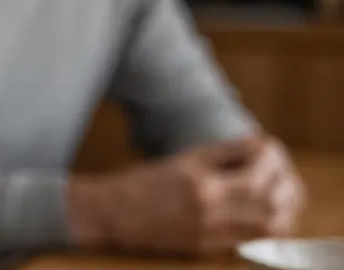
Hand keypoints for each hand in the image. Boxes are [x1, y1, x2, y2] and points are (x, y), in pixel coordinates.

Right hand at [69, 136, 305, 256]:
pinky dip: (268, 227)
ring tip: (275, 191)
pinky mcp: (211, 251)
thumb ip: (223, 153)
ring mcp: (213, 237)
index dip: (271, 158)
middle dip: (284, 184)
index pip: (258, 173)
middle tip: (278, 170)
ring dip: (282, 208)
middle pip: (272, 203)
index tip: (268, 148)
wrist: (112, 216)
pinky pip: (255, 242)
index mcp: (203, 187)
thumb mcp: (183, 160)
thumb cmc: (143, 184)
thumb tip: (259, 146)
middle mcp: (212, 214)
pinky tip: (263, 213)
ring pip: (272, 228)